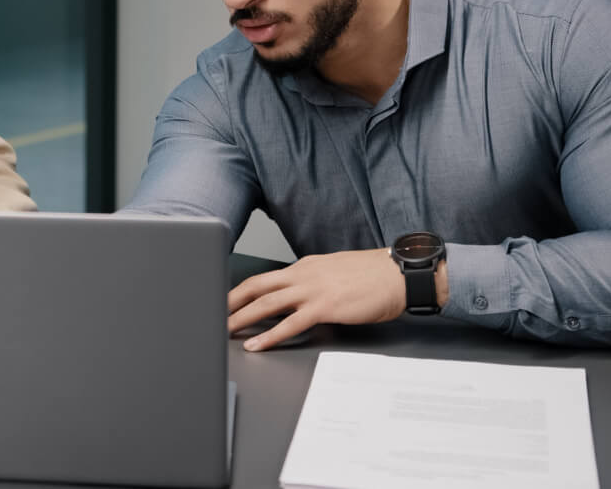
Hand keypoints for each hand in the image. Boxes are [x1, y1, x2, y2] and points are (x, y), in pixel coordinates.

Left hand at [227, 248, 405, 349]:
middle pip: (256, 286)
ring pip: (267, 303)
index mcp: (305, 267)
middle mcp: (303, 274)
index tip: (225, 300)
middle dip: (231, 300)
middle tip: (212, 313)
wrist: (398, 274)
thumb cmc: (373, 276)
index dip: (241, 290)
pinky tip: (257, 344)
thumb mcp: (336, 272)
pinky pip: (290, 323)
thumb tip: (299, 295)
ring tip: (225, 330)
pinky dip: (270, 335)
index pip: (265, 278)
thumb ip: (314, 282)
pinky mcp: (325, 307)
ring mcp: (313, 290)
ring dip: (242, 318)